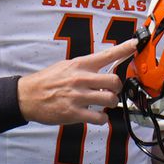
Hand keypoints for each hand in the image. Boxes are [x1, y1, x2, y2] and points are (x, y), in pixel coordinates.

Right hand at [17, 39, 136, 125]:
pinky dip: (101, 119)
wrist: (27, 95)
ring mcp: (78, 96)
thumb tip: (101, 68)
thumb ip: (84, 67)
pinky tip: (96, 116)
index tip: (135, 44)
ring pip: (109, 99)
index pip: (106, 55)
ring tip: (103, 103)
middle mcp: (81, 78)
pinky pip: (98, 118)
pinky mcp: (74, 113)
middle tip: (111, 89)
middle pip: (114, 80)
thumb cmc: (47, 80)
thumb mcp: (66, 65)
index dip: (124, 49)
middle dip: (116, 87)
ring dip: (110, 103)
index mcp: (79, 64)